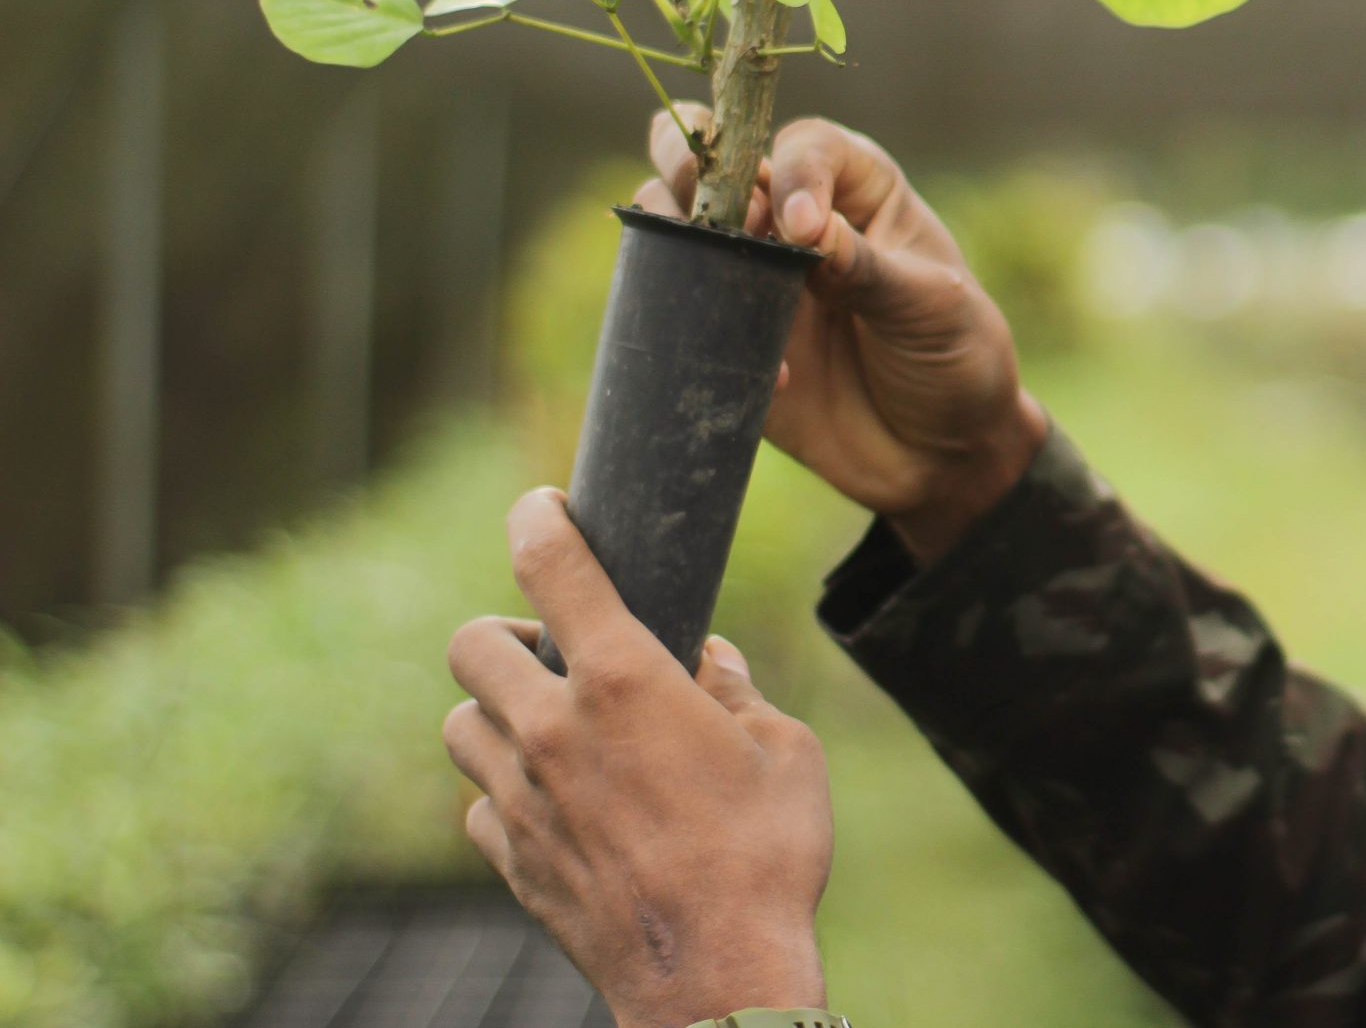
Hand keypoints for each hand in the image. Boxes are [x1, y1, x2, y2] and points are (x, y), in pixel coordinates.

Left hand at [445, 489, 833, 1027]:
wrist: (717, 978)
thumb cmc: (768, 856)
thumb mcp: (784, 749)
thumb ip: (735, 691)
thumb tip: (709, 662)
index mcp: (625, 679)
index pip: (550, 563)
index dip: (538, 518)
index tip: (543, 508)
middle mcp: (553, 728)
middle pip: (469, 645)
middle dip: (504, 634)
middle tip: (551, 650)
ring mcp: (521, 800)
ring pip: (460, 726)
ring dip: (496, 714)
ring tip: (549, 728)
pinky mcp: (511, 862)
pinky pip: (480, 807)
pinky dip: (507, 795)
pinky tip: (559, 806)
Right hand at [638, 107, 1046, 562]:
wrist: (938, 451)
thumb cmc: (954, 357)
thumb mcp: (931, 308)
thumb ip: (869, 268)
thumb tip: (810, 228)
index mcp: (857, 190)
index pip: (807, 147)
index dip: (794, 173)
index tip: (803, 226)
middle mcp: (792, 219)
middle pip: (714, 159)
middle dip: (691, 166)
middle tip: (712, 217)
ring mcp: (750, 274)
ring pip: (673, 221)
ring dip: (670, 234)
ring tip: (708, 279)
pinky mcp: (725, 335)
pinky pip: (676, 309)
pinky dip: (688, 324)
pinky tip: (772, 376)